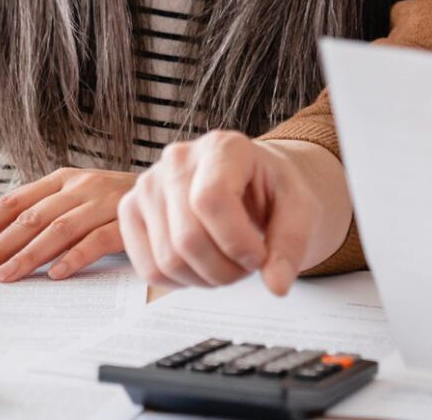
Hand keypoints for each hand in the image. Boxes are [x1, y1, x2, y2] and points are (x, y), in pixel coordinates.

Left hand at [0, 168, 133, 281]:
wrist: (167, 191)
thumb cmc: (112, 201)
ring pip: (58, 230)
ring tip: (6, 276)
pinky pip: (96, 241)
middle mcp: (80, 187)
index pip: (15, 201)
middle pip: (31, 218)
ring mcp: (103, 203)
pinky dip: (74, 258)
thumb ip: (44, 212)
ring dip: (28, 255)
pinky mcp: (126, 222)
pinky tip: (56, 274)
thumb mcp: (75, 197)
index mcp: (62, 179)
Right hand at [117, 131, 321, 294]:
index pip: (211, 201)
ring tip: (228, 264)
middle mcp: (177, 159)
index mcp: (222, 147)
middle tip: (247, 266)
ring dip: (205, 278)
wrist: (250, 184)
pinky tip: (202, 265)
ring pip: (167, 259)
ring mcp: (148, 184)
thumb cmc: (272, 192)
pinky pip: (148, 268)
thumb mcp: (299, 210)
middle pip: (187, 238)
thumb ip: (291, 245)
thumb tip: (277, 285)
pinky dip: (180, 281)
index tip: (259, 257)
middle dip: (225, 270)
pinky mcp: (131, 209)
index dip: (236, 243)